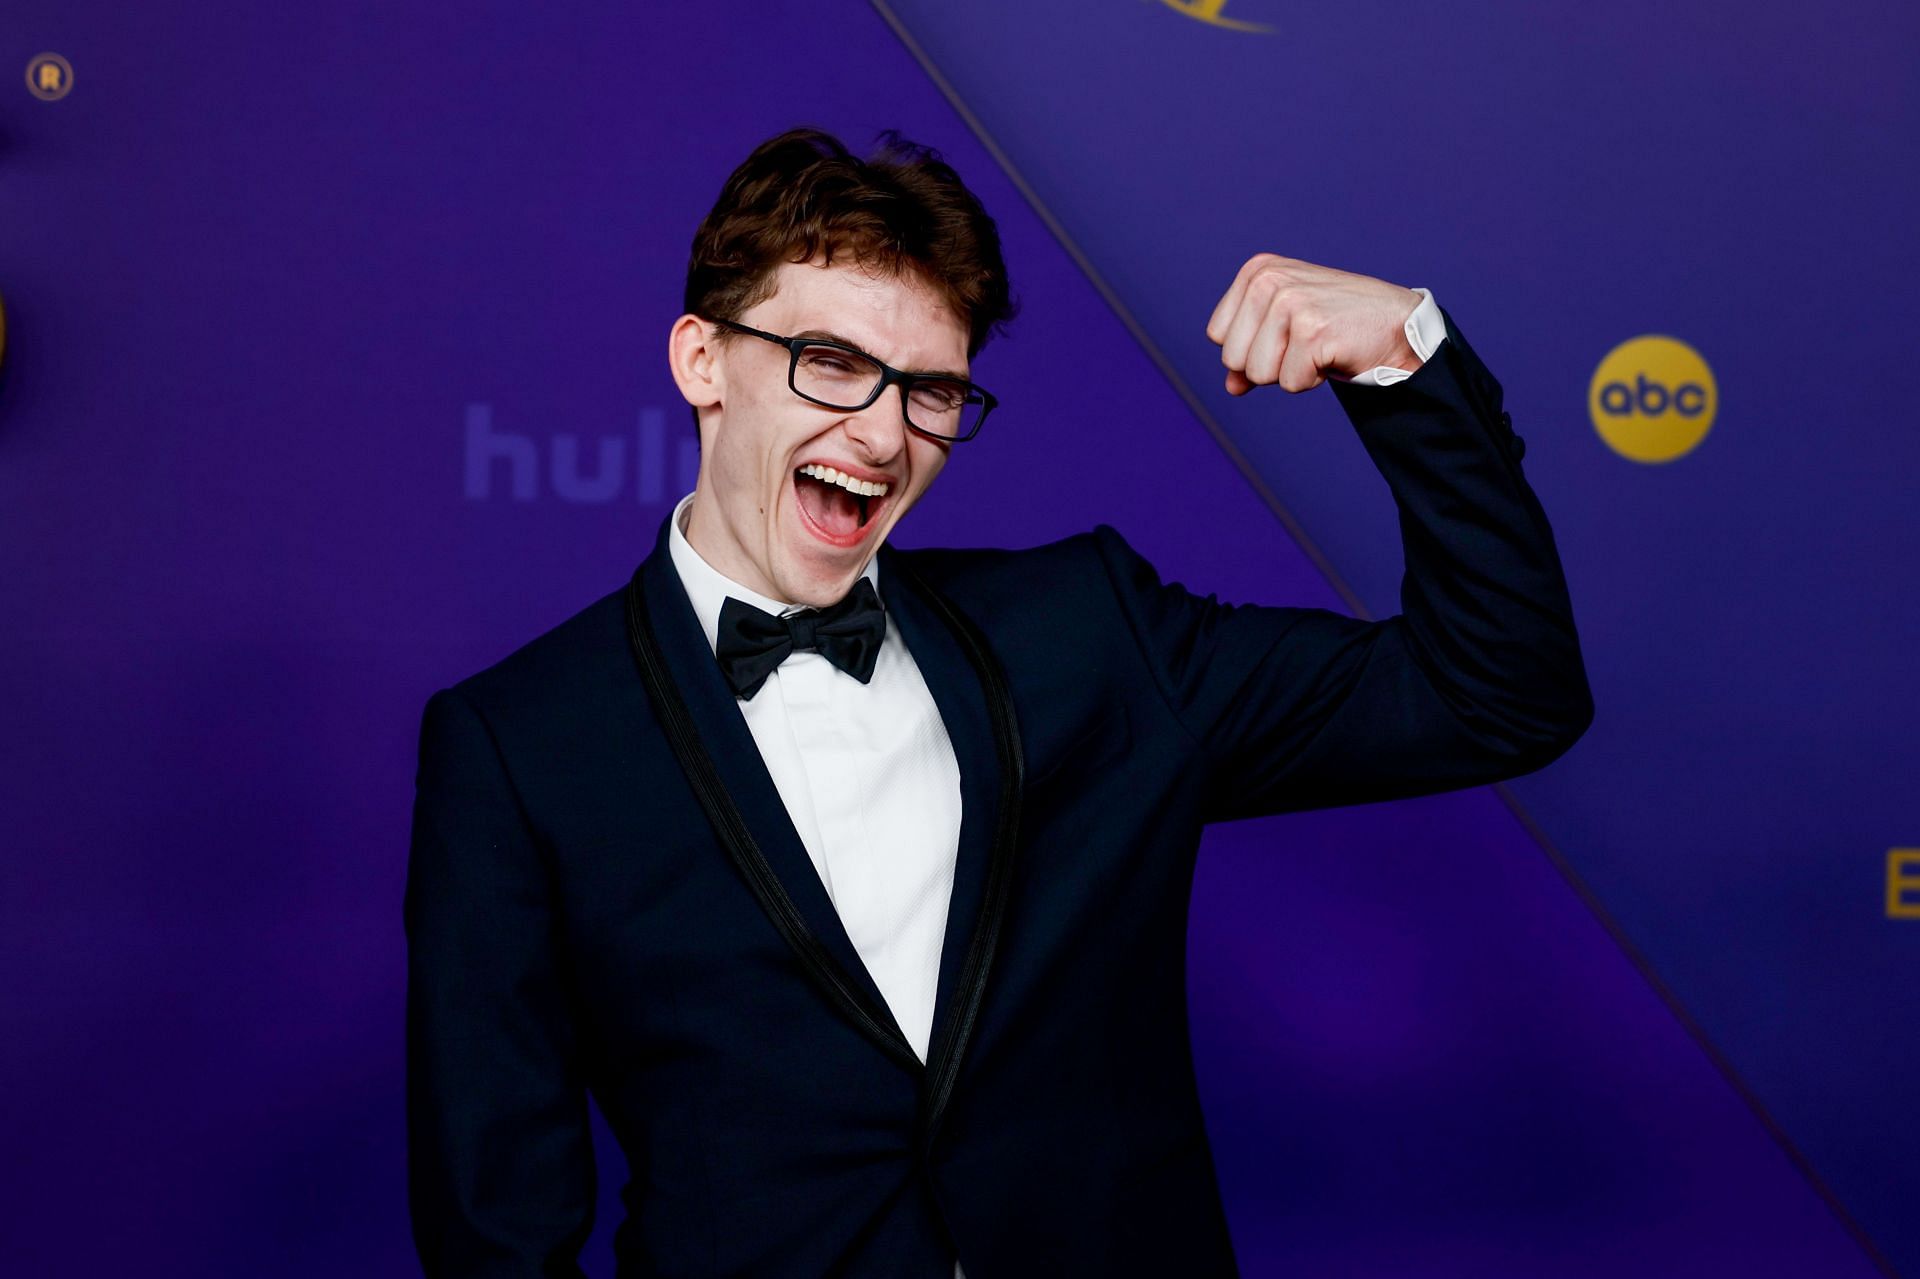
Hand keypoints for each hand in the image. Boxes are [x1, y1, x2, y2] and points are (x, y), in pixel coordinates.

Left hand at [1205, 253, 1423, 394]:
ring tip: (1318, 347)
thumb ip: (1251, 352)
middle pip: (1232, 358)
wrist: (1395, 324)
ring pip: (1258, 373)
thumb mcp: (1285, 328)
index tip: (1286, 333)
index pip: (1218, 335)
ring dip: (1291, 372)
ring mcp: (1290, 302)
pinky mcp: (1312, 330)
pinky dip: (1313, 379)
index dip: (1251, 348)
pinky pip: (1290, 382)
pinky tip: (1333, 353)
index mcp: (1257, 271)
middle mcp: (1269, 280)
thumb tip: (1230, 387)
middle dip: (1269, 363)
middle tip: (1305, 343)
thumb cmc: (1337, 324)